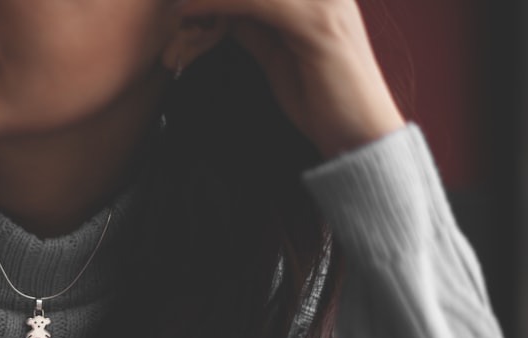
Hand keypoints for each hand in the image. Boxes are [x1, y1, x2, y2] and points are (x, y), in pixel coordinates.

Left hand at [180, 0, 405, 157]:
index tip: (178, 0)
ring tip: (171, 7)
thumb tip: (221, 12)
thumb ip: (254, 26)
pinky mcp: (316, 23)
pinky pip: (257, 3)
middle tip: (169, 2)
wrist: (358, 133)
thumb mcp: (277, 53)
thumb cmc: (320, 100)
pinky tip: (186, 12)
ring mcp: (322, 2)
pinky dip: (218, 5)